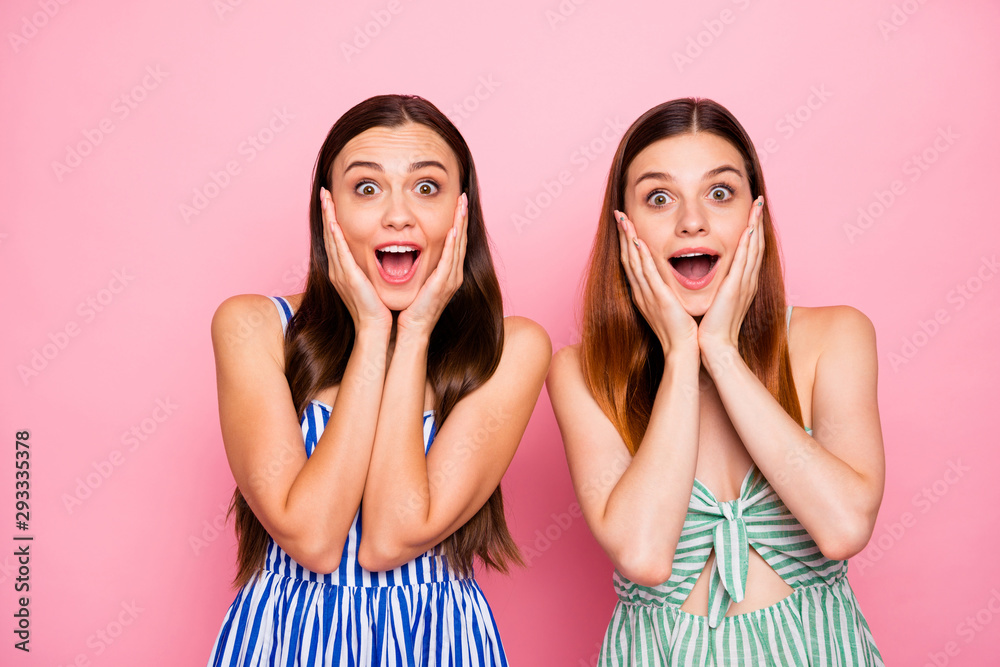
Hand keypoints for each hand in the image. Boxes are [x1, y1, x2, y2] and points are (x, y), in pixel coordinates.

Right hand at [320, 187, 392, 333]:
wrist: (374, 327)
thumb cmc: (375, 308)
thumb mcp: (370, 282)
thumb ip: (368, 268)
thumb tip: (379, 256)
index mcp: (343, 269)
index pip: (335, 238)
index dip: (332, 218)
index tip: (331, 201)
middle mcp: (338, 269)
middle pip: (329, 234)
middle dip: (327, 212)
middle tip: (325, 193)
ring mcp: (341, 273)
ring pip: (332, 239)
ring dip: (329, 217)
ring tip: (326, 199)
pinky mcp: (348, 278)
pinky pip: (340, 253)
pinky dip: (336, 237)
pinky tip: (334, 223)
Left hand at [396, 193, 467, 337]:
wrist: (414, 329)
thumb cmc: (412, 308)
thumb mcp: (419, 282)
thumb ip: (421, 267)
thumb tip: (410, 251)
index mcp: (448, 273)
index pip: (455, 242)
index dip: (457, 222)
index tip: (457, 204)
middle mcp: (453, 274)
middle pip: (461, 240)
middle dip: (462, 217)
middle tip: (463, 197)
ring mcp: (451, 279)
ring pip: (459, 246)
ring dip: (460, 224)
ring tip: (461, 206)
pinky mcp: (443, 285)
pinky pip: (450, 260)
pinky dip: (452, 245)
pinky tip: (453, 230)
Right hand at [615, 210, 698, 356]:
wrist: (681, 350)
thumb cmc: (679, 331)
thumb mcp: (669, 306)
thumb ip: (665, 290)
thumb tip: (667, 278)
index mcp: (643, 293)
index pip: (632, 262)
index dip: (626, 242)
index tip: (625, 224)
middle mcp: (641, 292)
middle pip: (627, 258)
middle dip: (622, 235)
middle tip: (618, 214)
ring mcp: (648, 295)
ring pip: (634, 262)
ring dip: (628, 240)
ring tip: (624, 220)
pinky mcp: (659, 299)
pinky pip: (647, 275)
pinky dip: (642, 258)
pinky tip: (638, 243)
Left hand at [698, 196, 764, 360]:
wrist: (715, 345)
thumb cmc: (713, 326)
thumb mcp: (718, 301)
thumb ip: (718, 288)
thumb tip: (712, 277)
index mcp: (742, 283)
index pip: (749, 251)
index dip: (752, 231)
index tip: (752, 214)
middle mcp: (747, 280)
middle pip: (756, 245)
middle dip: (758, 222)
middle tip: (759, 202)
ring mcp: (744, 283)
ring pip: (753, 248)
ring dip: (755, 225)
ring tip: (757, 206)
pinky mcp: (736, 287)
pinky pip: (744, 260)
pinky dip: (748, 243)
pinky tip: (749, 228)